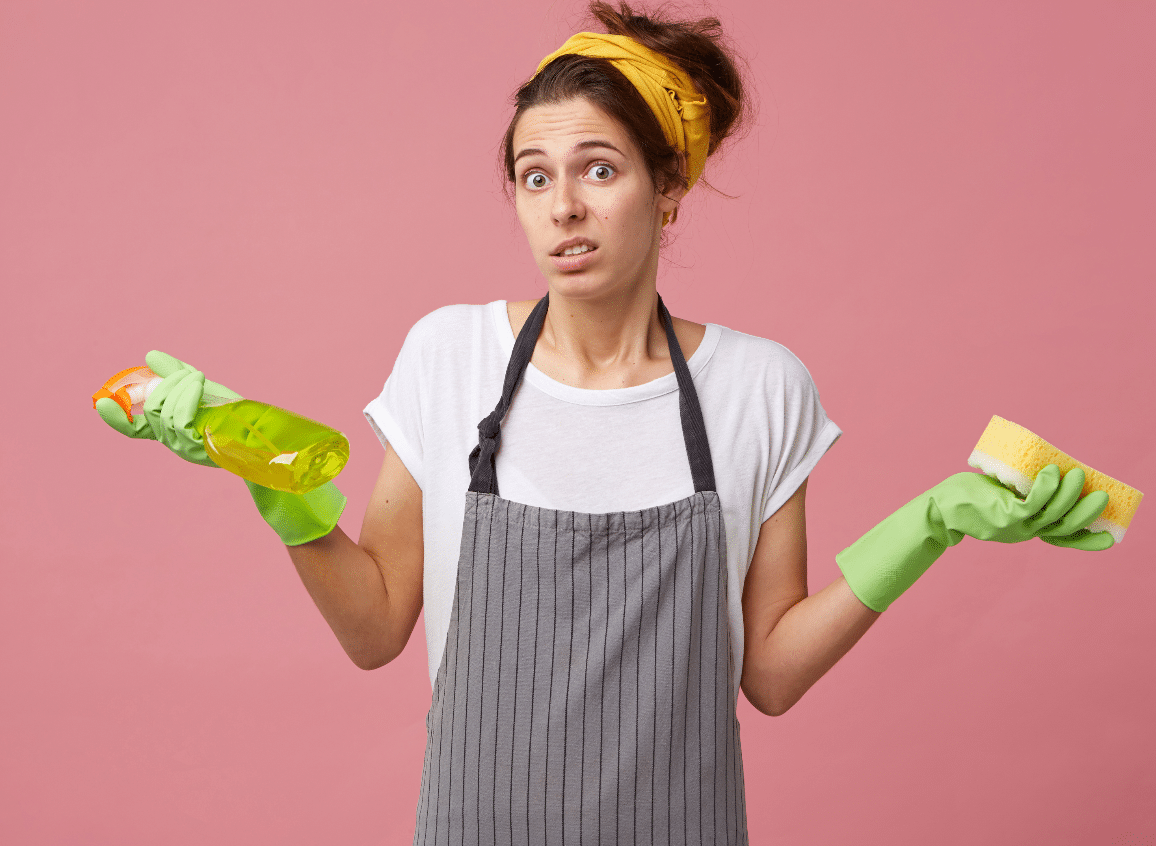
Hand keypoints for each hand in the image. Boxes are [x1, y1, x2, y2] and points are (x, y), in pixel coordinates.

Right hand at [94, 350, 240, 467]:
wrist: (258, 428)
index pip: (132, 429)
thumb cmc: (229, 410)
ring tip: (198, 378)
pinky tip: (199, 384)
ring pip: (164, 411)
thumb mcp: (199, 386)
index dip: (115, 418)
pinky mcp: (198, 447)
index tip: (102, 402)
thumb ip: (174, 373)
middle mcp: (170, 440)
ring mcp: (183, 446)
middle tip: (189, 374)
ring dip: (180, 386)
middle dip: (167, 383)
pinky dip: (187, 395)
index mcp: (166, 428)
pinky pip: (180, 419)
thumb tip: (150, 356)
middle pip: (151, 409)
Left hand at [931, 465, 1113, 550]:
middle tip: (1103, 496)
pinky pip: (1033, 504)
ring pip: (1052, 515)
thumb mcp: (1002, 495)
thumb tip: (1047, 466)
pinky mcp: (1004, 516)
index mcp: (1026, 529)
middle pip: (1064, 527)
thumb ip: (1022, 489)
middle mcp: (1023, 532)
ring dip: (1069, 495)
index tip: (1110, 539)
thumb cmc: (970, 496)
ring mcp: (1014, 526)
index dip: (1086, 541)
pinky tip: (1052, 472)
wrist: (939, 507)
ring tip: (1078, 475)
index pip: (1061, 539)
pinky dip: (1047, 488)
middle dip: (1087, 513)